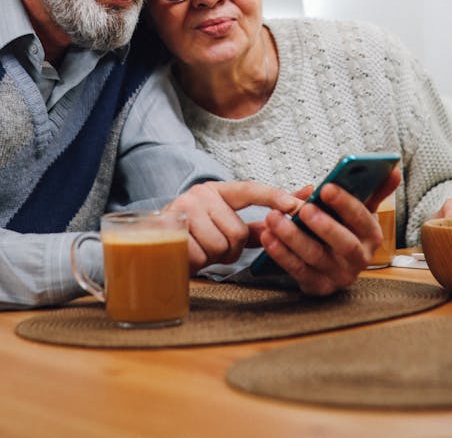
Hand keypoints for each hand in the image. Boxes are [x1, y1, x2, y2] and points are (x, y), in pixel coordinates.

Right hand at [164, 181, 298, 272]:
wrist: (155, 241)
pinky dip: (198, 263)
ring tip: (201, 249)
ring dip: (214, 257)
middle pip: (238, 232)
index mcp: (218, 190)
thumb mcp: (226, 224)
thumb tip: (293, 211)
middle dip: (231, 249)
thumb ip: (259, 224)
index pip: (250, 189)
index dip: (274, 197)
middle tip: (215, 246)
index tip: (296, 204)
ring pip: (220, 246)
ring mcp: (184, 208)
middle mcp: (201, 193)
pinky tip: (189, 254)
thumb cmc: (198, 234)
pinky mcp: (171, 227)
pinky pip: (200, 256)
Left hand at [251, 167, 401, 296]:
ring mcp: (338, 276)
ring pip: (314, 257)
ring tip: (273, 217)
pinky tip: (267, 237)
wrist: (330, 260)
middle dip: (322, 225)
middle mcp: (359, 260)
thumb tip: (395, 169)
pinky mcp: (317, 287)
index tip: (326, 187)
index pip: (363, 219)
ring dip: (292, 236)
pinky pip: (297, 271)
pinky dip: (280, 253)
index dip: (346, 204)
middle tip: (303, 208)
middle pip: (343, 243)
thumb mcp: (360, 208)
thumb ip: (375, 189)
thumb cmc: (343, 225)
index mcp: (372, 237)